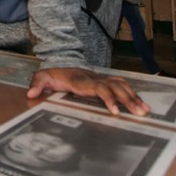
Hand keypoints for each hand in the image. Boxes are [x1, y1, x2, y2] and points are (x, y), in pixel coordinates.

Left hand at [27, 67, 150, 116]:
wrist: (61, 62)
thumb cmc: (53, 74)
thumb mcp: (42, 77)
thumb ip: (37, 85)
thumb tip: (30, 94)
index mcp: (81, 80)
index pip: (98, 88)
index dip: (107, 98)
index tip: (115, 111)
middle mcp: (94, 78)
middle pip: (114, 86)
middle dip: (127, 100)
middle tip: (139, 113)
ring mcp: (101, 78)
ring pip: (120, 84)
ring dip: (133, 97)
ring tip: (145, 110)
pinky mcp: (105, 80)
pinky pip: (121, 84)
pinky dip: (132, 93)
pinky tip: (141, 103)